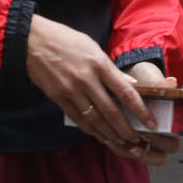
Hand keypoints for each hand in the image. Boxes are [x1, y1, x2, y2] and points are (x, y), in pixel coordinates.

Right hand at [26, 17, 164, 157]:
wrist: (32, 41)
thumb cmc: (65, 40)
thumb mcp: (93, 48)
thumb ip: (111, 69)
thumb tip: (130, 84)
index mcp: (99, 64)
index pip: (126, 92)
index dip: (141, 111)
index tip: (150, 123)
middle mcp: (87, 79)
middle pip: (111, 112)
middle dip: (126, 129)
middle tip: (137, 140)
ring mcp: (71, 90)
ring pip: (95, 120)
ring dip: (110, 134)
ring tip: (121, 142)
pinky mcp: (58, 98)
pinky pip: (78, 119)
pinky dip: (90, 129)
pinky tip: (100, 135)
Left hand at [121, 62, 180, 165]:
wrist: (128, 78)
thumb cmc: (144, 81)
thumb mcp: (151, 79)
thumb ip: (160, 84)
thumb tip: (171, 83)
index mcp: (170, 127)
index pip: (173, 144)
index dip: (164, 142)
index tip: (151, 129)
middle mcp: (159, 138)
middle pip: (159, 157)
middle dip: (148, 152)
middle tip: (137, 135)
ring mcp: (143, 142)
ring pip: (140, 158)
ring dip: (130, 153)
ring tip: (120, 141)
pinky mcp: (127, 141)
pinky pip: (124, 152)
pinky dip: (117, 147)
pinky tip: (108, 137)